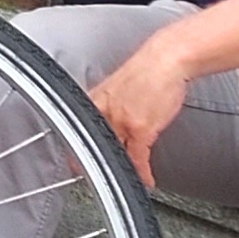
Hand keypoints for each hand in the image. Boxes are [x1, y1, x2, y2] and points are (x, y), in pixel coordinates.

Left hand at [88, 42, 187, 190]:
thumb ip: (109, 106)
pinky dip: (142, 172)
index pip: (79, 131)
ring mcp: (121, 120)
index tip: (72, 163)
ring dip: (123, 169)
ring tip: (125, 178)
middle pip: (95, 145)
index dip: (75, 150)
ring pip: (116, 153)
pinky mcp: (141, 127)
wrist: (166, 59)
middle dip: (92, 164)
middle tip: (91, 178)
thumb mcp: (117, 88)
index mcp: (95, 100)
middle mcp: (104, 111)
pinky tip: (146, 178)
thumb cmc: (147, 70)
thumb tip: (108, 121)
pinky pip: (138, 158)